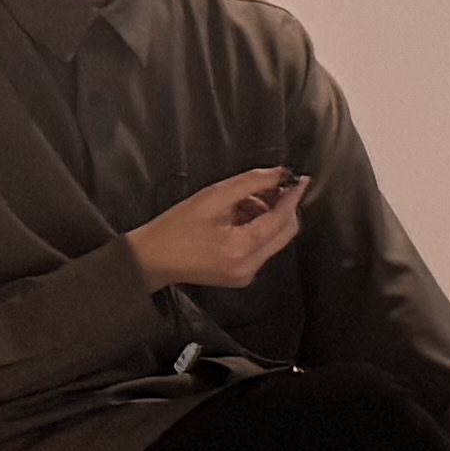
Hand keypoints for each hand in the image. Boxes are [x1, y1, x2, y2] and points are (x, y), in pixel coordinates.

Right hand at [130, 164, 307, 293]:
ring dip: (268, 216)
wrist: (150, 259)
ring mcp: (246, 275)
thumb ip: (251, 183)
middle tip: (267, 186)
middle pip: (286, 232)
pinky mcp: (241, 277)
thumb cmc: (175, 227)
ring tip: (241, 201)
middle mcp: (249, 267)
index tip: (299, 178)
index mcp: (242, 249)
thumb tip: (280, 173)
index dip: (292, 196)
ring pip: (275, 239)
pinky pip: (262, 248)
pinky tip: (238, 217)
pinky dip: (258, 229)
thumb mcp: (212, 197)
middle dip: (281, 206)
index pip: (282, 219)